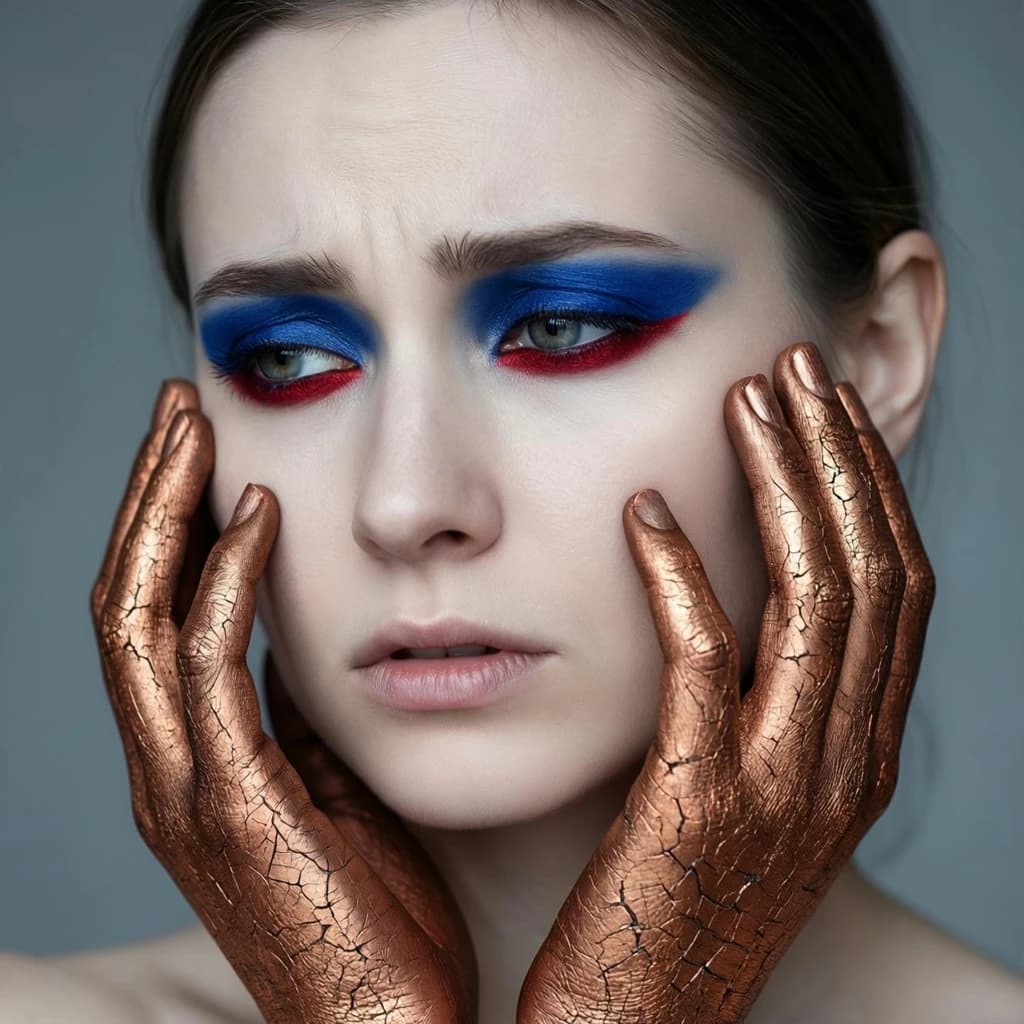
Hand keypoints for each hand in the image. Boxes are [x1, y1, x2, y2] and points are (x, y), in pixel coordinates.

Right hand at [90, 381, 477, 1023]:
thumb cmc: (374, 912)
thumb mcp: (333, 789)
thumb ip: (299, 716)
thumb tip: (297, 639)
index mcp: (196, 758)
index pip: (158, 613)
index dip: (168, 524)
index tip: (202, 448)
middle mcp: (168, 765)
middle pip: (126, 598)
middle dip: (147, 495)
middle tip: (177, 409)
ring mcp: (186, 787)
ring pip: (139, 621)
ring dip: (162, 515)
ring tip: (191, 430)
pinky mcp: (227, 808)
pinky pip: (208, 673)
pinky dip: (223, 585)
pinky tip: (256, 519)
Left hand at [516, 342, 934, 1023]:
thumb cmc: (677, 905)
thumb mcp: (745, 795)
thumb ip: (760, 706)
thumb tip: (733, 603)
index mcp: (858, 754)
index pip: (895, 590)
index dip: (869, 487)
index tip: (827, 408)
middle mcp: (845, 762)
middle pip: (870, 572)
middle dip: (840, 457)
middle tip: (796, 368)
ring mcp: (786, 783)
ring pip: (815, 599)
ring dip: (786, 486)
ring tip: (749, 401)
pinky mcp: (704, 800)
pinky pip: (707, 661)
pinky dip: (683, 576)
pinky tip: (648, 511)